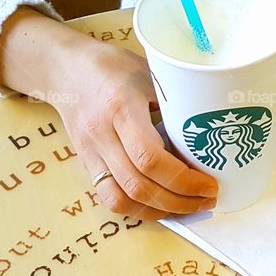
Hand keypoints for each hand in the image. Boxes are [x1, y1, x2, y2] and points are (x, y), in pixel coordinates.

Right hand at [0, 7, 218, 220]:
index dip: (183, 178)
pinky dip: (137, 208)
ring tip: (188, 206)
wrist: (66, 68)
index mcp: (121, 107)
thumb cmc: (113, 65)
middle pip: (138, 185)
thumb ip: (172, 101)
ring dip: (159, 210)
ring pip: (121, 199)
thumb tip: (209, 129)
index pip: (149, 157)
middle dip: (179, 200)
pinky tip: (160, 204)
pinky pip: (109, 198)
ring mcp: (90, 153)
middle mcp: (102, 135)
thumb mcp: (148, 72)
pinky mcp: (86, 163)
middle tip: (208, 198)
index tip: (210, 182)